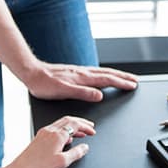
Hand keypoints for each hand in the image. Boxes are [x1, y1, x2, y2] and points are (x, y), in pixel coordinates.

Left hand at [3, 115, 94, 167]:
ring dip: (73, 126)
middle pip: (68, 120)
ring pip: (61, 124)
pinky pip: (55, 130)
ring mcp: (43, 134)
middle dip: (80, 122)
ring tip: (81, 132)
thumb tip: (85, 147)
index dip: (86, 126)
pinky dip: (65, 131)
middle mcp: (49, 131)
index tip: (93, 131)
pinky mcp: (39, 139)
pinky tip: (66, 139)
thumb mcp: (62, 162)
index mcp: (56, 135)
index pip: (75, 124)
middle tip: (89, 126)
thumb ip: (76, 153)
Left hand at [20, 60, 138, 101]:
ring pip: (102, 72)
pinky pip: (96, 73)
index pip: (107, 80)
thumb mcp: (63, 91)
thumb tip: (100, 95)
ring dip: (116, 75)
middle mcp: (83, 73)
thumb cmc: (44, 84)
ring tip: (125, 77)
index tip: (133, 85)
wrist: (31, 73)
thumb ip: (83, 93)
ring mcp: (79, 72)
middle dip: (123, 77)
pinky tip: (103, 77)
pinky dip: (105, 74)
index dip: (121, 83)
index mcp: (82, 78)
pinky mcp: (75, 73)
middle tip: (135, 80)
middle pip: (108, 74)